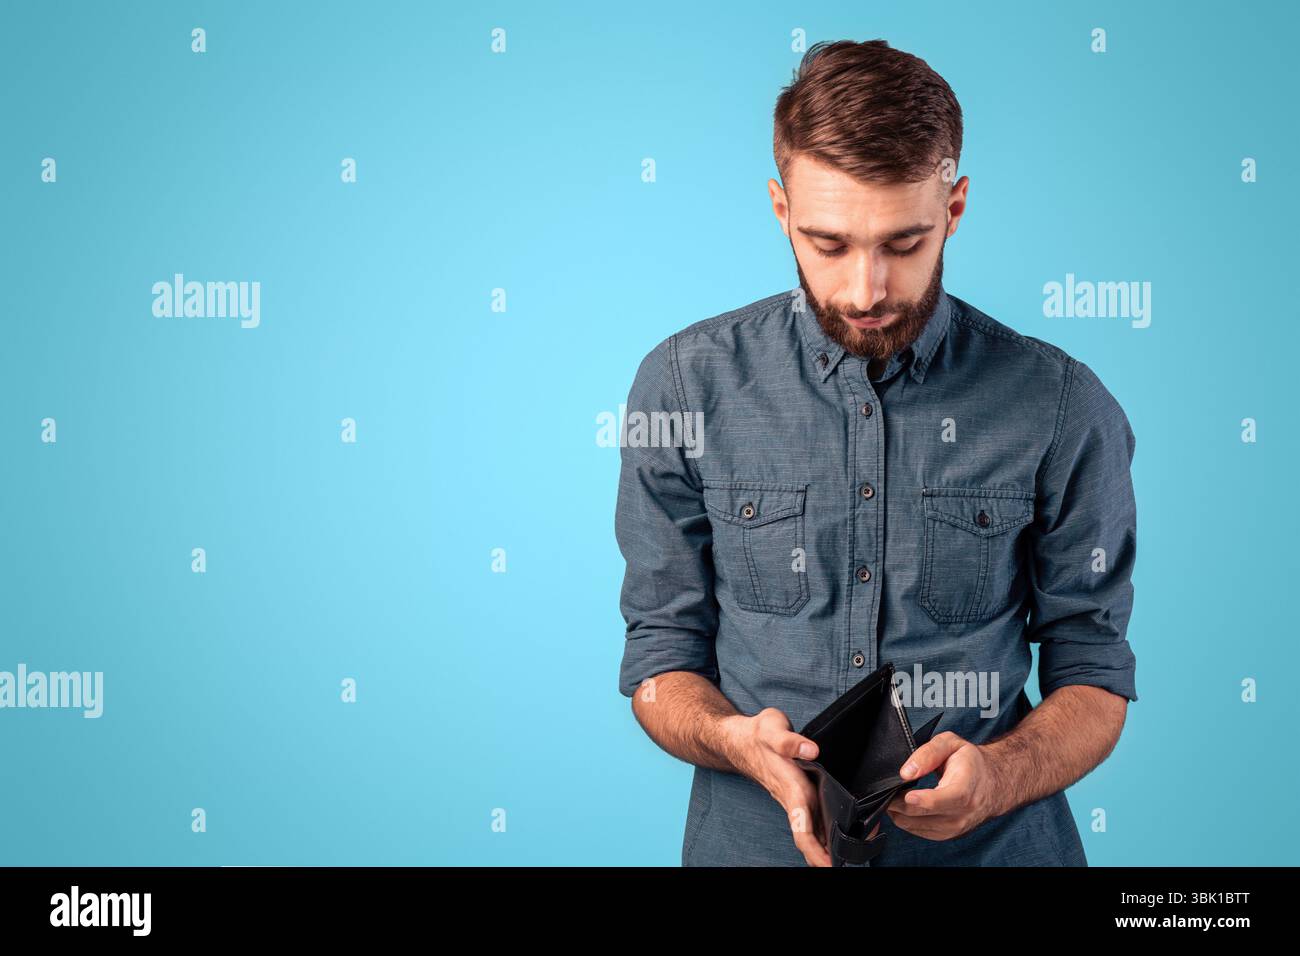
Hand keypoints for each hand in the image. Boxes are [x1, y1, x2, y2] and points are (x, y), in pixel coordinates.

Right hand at [724, 708, 877, 866]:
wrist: (743, 739)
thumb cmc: (758, 735)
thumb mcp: (772, 730)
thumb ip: (790, 741)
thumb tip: (812, 750)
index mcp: (791, 790)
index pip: (801, 830)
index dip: (815, 852)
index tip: (830, 866)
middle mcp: (794, 800)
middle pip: (810, 839)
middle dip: (826, 857)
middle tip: (851, 863)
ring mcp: (796, 799)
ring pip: (813, 832)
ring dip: (828, 847)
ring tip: (852, 855)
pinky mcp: (799, 794)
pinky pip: (813, 819)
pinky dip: (826, 832)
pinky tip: (839, 836)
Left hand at [885, 731, 1005, 840]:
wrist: (993, 783)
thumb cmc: (971, 762)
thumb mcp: (951, 743)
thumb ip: (928, 753)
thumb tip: (906, 772)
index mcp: (965, 788)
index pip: (944, 800)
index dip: (922, 800)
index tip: (907, 795)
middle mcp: (963, 813)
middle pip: (924, 814)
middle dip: (899, 804)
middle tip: (887, 790)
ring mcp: (956, 828)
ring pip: (916, 826)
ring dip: (900, 813)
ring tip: (896, 795)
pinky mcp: (948, 834)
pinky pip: (918, 831)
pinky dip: (907, 820)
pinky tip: (906, 806)